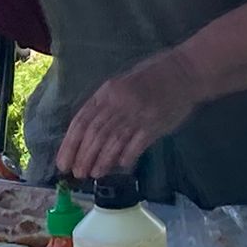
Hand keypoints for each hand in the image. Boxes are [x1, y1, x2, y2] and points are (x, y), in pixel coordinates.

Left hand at [56, 53, 200, 182]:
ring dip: (102, 160)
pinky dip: (127, 156)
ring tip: (94, 174)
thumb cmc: (150, 77)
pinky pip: (137, 144)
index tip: (63, 162)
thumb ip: (105, 106)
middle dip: (83, 156)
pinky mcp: (155, 123)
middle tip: (77, 173)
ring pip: (114, 141)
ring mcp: (138, 113)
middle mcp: (119, 102)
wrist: (183, 71)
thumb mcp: (121, 85)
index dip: (70, 144)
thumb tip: (88, 135)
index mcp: (107, 92)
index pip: (82, 121)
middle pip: (96, 133)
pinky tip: (121, 166)